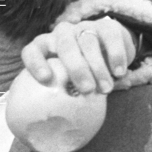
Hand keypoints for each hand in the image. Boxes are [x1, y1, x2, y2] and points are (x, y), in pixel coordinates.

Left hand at [21, 18, 137, 93]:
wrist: (107, 52)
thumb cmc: (78, 76)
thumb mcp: (66, 83)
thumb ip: (59, 94)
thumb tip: (52, 126)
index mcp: (44, 47)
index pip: (32, 51)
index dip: (36, 63)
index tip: (45, 79)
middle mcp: (61, 34)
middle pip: (65, 47)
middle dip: (77, 69)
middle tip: (86, 90)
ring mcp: (83, 28)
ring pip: (89, 43)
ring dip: (98, 68)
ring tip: (105, 89)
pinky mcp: (106, 26)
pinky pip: (110, 37)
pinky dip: (115, 55)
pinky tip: (119, 72)